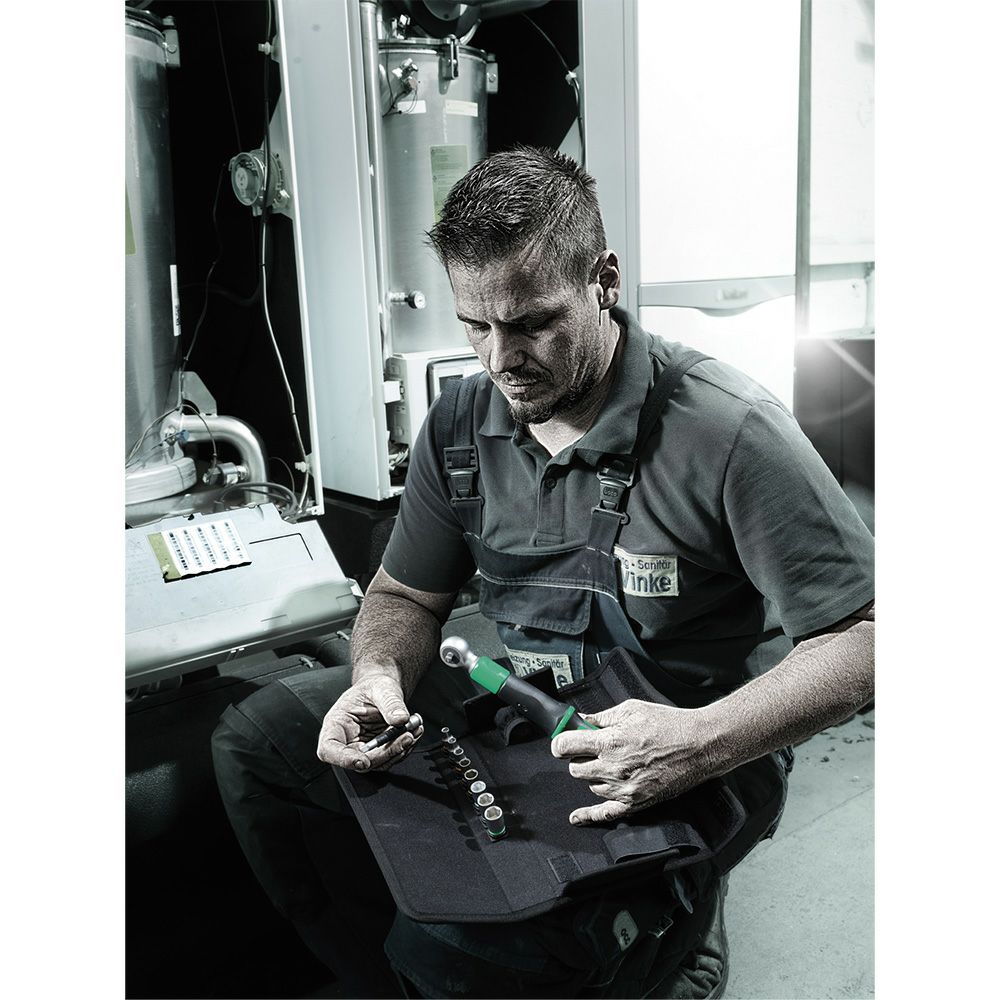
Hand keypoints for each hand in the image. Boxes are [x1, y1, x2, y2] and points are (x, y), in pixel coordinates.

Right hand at [316, 673, 423, 772]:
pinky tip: (413, 733)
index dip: (343, 758)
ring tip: (413, 730)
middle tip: (406, 737)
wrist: (383, 690)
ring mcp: (363, 749)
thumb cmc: (374, 687)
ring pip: (378, 763)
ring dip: (399, 750)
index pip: (329, 748)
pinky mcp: (378, 752)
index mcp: (336, 724)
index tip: (363, 760)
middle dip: (385, 752)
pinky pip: (390, 758)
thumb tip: (400, 718)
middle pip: (359, 760)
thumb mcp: (382, 688)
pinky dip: (404, 748)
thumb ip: (390, 703)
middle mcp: (347, 740)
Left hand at [550, 699, 716, 824]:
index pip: (566, 746)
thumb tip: (581, 719)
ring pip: (590, 786)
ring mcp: (623, 788)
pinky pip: (605, 814)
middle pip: (575, 769)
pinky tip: (577, 817)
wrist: (699, 745)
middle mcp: (613, 768)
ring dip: (593, 775)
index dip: (561, 742)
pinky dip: (588, 816)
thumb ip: (602, 716)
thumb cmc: (668, 724)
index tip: (563, 742)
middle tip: (593, 749)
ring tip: (612, 763)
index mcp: (609, 742)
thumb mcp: (631, 709)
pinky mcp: (635, 802)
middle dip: (580, 757)